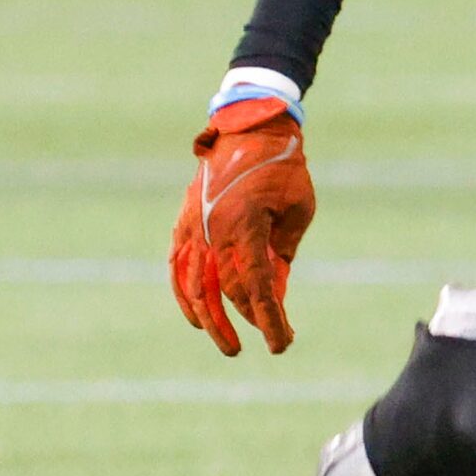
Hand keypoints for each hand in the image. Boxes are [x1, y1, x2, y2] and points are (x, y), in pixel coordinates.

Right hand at [170, 94, 314, 354]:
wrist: (251, 131)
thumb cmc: (284, 169)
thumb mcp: (298, 209)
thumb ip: (284, 250)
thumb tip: (275, 289)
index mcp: (246, 226)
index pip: (256, 285)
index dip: (269, 318)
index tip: (281, 344)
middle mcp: (213, 232)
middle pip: (227, 291)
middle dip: (250, 319)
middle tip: (270, 341)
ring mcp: (192, 229)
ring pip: (194, 288)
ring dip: (211, 320)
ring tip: (229, 345)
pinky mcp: (183, 224)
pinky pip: (177, 269)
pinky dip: (184, 296)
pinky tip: (196, 317)